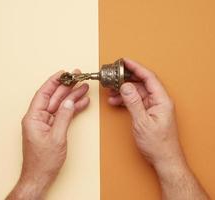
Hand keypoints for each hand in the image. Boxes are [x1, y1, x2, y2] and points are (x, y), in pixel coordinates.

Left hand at [7, 70, 89, 199]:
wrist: (41, 176)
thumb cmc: (44, 160)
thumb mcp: (56, 137)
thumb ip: (63, 117)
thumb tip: (69, 102)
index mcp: (34, 117)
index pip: (43, 93)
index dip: (54, 81)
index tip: (63, 73)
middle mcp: (39, 118)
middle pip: (54, 97)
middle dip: (67, 87)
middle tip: (79, 78)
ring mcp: (46, 122)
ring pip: (61, 105)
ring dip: (72, 97)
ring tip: (84, 88)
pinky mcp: (53, 127)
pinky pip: (64, 114)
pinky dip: (73, 108)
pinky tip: (82, 102)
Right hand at [108, 58, 209, 199]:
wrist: (163, 158)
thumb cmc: (157, 143)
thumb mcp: (142, 122)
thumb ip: (133, 102)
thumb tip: (125, 87)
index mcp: (161, 100)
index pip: (149, 77)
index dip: (136, 68)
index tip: (125, 61)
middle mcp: (158, 101)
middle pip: (142, 83)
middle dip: (126, 79)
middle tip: (114, 75)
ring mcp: (153, 106)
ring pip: (137, 92)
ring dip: (123, 91)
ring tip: (110, 90)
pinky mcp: (148, 112)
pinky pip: (136, 101)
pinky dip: (125, 100)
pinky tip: (115, 101)